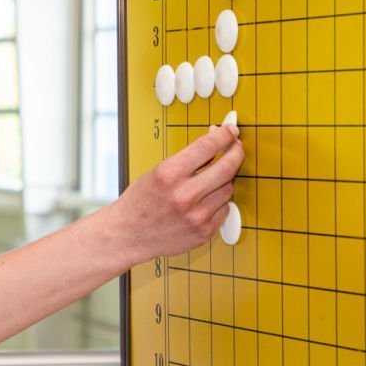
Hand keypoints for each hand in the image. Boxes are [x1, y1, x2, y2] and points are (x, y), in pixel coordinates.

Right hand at [119, 124, 242, 260]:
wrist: (129, 235)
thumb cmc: (140, 202)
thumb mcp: (157, 172)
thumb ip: (187, 158)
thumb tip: (214, 141)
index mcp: (169, 174)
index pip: (208, 146)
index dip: (225, 135)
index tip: (230, 131)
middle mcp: (184, 195)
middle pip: (227, 167)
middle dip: (236, 152)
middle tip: (236, 148)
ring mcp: (197, 215)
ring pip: (228, 188)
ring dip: (223, 181)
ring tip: (209, 181)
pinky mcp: (204, 231)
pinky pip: (225, 209)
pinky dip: (219, 202)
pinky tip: (205, 201)